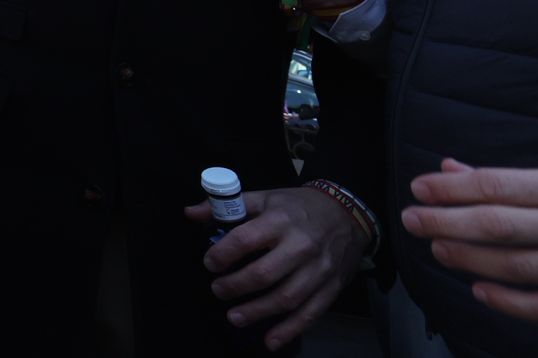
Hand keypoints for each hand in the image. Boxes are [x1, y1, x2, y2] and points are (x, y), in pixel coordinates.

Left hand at [188, 186, 367, 349]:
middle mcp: (301, 246)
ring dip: (257, 312)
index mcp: (280, 219)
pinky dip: (290, 330)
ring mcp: (318, 270)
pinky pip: (310, 313)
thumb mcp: (265, 197)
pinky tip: (270, 341)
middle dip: (236, 286)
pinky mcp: (331, 288)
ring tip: (234, 317)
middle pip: (265, 273)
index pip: (246, 239)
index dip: (223, 254)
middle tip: (218, 290)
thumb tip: (190, 213)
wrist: (347, 214)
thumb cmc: (298, 207)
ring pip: (286, 298)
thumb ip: (228, 206)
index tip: (209, 264)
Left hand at [403, 159, 537, 329]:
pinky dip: (510, 302)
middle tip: (412, 219)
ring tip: (438, 248)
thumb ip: (515, 180)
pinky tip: (480, 291)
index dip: (453, 189)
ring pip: (519, 266)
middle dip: (447, 221)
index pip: (500, 185)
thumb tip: (451, 169)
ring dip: (469, 258)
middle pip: (501, 225)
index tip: (419, 189)